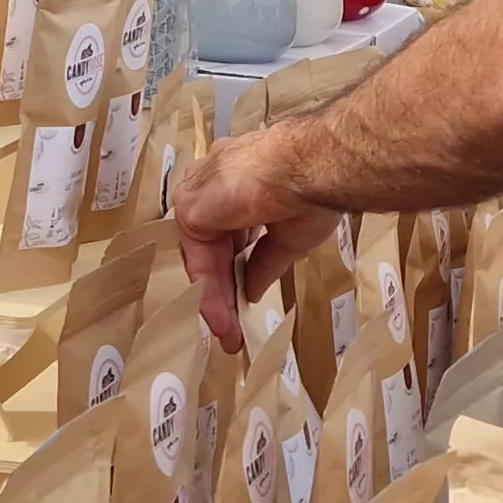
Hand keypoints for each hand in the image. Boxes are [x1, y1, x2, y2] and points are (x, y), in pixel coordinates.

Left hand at [171, 125, 343, 351]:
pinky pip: (196, 259)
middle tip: (233, 326)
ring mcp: (200, 194)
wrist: (309, 169)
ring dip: (215, 298)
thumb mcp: (289, 236)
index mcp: (240, 179)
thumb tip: (253, 289)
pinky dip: (208, 292)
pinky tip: (222, 318)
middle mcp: (214, 183)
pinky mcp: (191, 208)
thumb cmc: (311, 188)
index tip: (245, 297)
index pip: (229, 230)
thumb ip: (265, 262)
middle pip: (212, 247)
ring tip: (229, 333)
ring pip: (203, 256)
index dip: (236, 266)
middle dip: (223, 289)